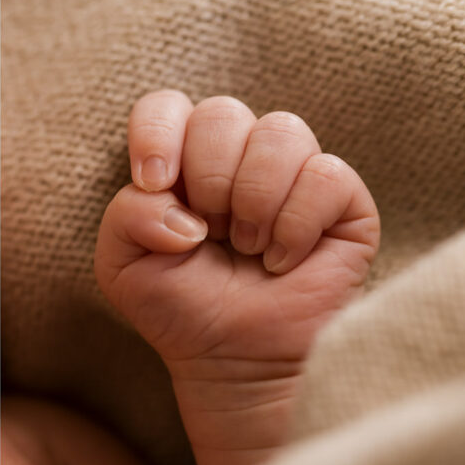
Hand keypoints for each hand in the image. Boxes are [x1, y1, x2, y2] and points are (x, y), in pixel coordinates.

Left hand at [94, 91, 380, 464]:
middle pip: (222, 113)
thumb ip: (126, 216)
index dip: (157, 133)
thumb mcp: (122, 266)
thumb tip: (185, 211)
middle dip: (208, 178)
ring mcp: (292, 173)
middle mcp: (238, 156)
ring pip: (281, 130)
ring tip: (246, 247)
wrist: (234, 360)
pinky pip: (326, 173)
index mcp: (181, 160)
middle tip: (207, 233)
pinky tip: (283, 261)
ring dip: (253, 200)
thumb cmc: (179, 308)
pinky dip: (295, 225)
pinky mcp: (342, 200)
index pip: (166, 105)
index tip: (156, 183)